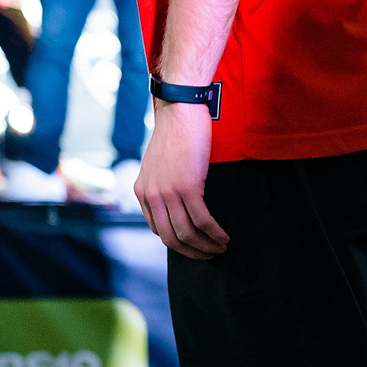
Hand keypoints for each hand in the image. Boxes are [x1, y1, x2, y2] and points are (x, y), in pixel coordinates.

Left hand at [134, 101, 229, 258]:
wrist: (179, 112)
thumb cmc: (175, 135)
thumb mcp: (159, 165)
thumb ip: (162, 186)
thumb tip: (178, 207)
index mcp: (142, 192)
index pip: (158, 231)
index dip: (179, 244)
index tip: (195, 246)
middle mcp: (151, 195)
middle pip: (171, 238)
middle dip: (193, 252)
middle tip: (210, 254)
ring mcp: (168, 192)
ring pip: (187, 233)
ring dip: (207, 245)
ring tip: (221, 246)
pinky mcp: (187, 187)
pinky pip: (203, 220)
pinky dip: (215, 232)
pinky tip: (224, 236)